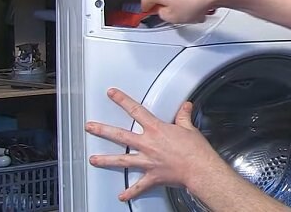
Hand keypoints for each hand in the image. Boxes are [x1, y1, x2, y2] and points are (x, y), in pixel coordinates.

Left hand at [85, 88, 224, 201]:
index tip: (112, 94)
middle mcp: (148, 144)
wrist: (200, 168)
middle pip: (120, 135)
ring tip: (93, 160)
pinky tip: (122, 195)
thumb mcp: (189, 128)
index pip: (135, 110)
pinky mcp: (152, 177)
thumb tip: (185, 107)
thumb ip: (183, 116)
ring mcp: (148, 161)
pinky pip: (139, 186)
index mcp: (156, 129)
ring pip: (122, 160)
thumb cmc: (196, 150)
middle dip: (102, 130)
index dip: (122, 100)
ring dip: (106, 160)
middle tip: (90, 127)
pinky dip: (130, 192)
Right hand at [141, 0, 230, 23]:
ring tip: (190, 13)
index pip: (144, 2)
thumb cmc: (196, 0)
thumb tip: (164, 13)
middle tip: (172, 16)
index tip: (149, 15)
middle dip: (166, 7)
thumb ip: (163, 16)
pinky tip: (198, 7)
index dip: (147, 11)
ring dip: (180, 4)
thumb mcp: (173, 18)